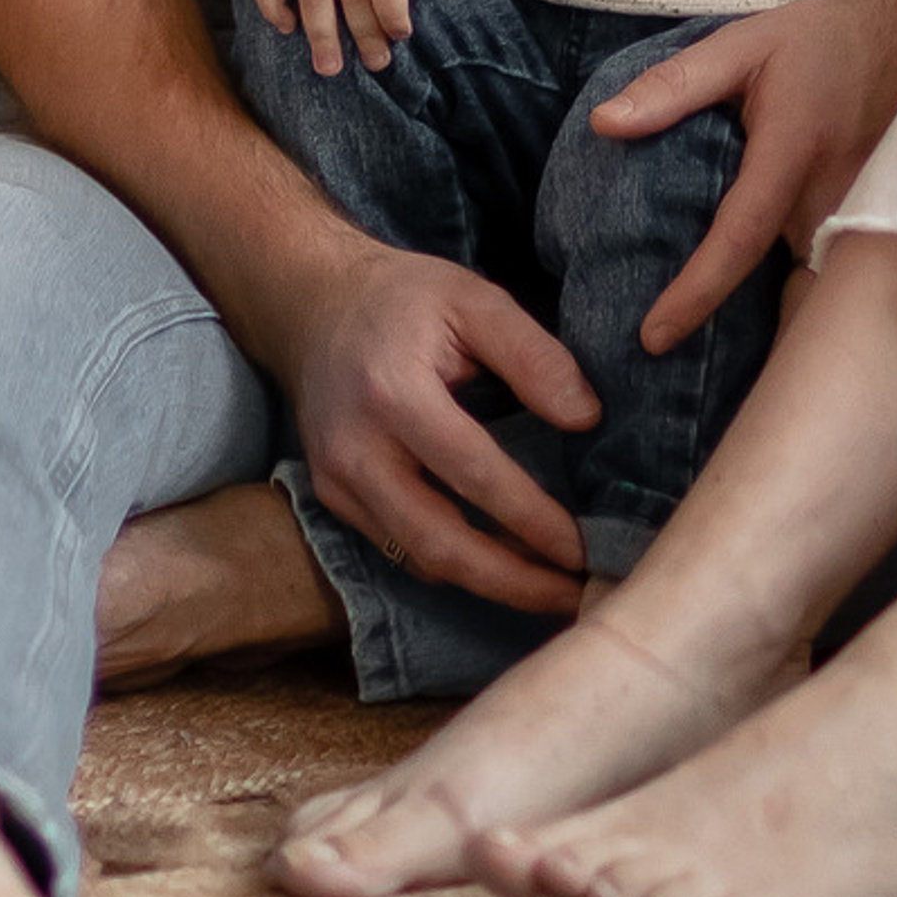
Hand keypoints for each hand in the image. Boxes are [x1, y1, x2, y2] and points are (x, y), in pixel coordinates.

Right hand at [270, 228, 599, 611]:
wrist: (311, 304)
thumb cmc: (402, 299)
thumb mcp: (472, 299)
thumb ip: (532, 354)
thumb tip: (586, 418)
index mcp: (393, 392)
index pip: (473, 474)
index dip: (533, 520)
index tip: (586, 548)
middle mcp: (356, 448)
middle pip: (440, 541)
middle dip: (514, 581)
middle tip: (577, 597)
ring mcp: (336, 480)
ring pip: (419, 558)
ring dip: (488, 583)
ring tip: (549, 590)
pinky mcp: (332, 497)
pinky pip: (398, 548)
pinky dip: (452, 564)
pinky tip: (499, 564)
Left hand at [589, 0, 896, 356]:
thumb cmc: (825, 41)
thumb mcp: (744, 43)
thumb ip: (675, 85)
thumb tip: (604, 124)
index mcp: (791, 154)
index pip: (739, 240)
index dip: (696, 293)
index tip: (654, 338)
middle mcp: (831, 200)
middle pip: (773, 278)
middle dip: (730, 319)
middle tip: (668, 348)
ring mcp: (862, 221)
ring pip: (806, 283)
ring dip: (767, 308)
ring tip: (710, 345)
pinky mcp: (876, 228)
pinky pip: (830, 272)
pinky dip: (798, 293)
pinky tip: (766, 308)